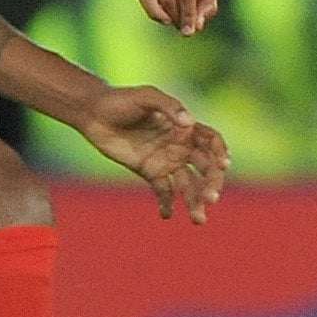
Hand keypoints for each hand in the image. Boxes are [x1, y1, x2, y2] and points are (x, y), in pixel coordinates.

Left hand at [76, 84, 229, 222]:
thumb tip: (189, 123)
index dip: (221, 153)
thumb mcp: (146, 96)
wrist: (94, 113)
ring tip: (198, 220)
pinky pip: (164, 191)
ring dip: (195, 201)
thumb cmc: (121, 100)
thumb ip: (169, 107)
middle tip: (210, 199)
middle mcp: (180, 145)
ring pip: (188, 184)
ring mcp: (166, 160)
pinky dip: (167, 204)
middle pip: (205, 167)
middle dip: (211, 184)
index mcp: (185, 127)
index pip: (211, 142)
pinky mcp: (150, 172)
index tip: (223, 165)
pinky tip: (166, 215)